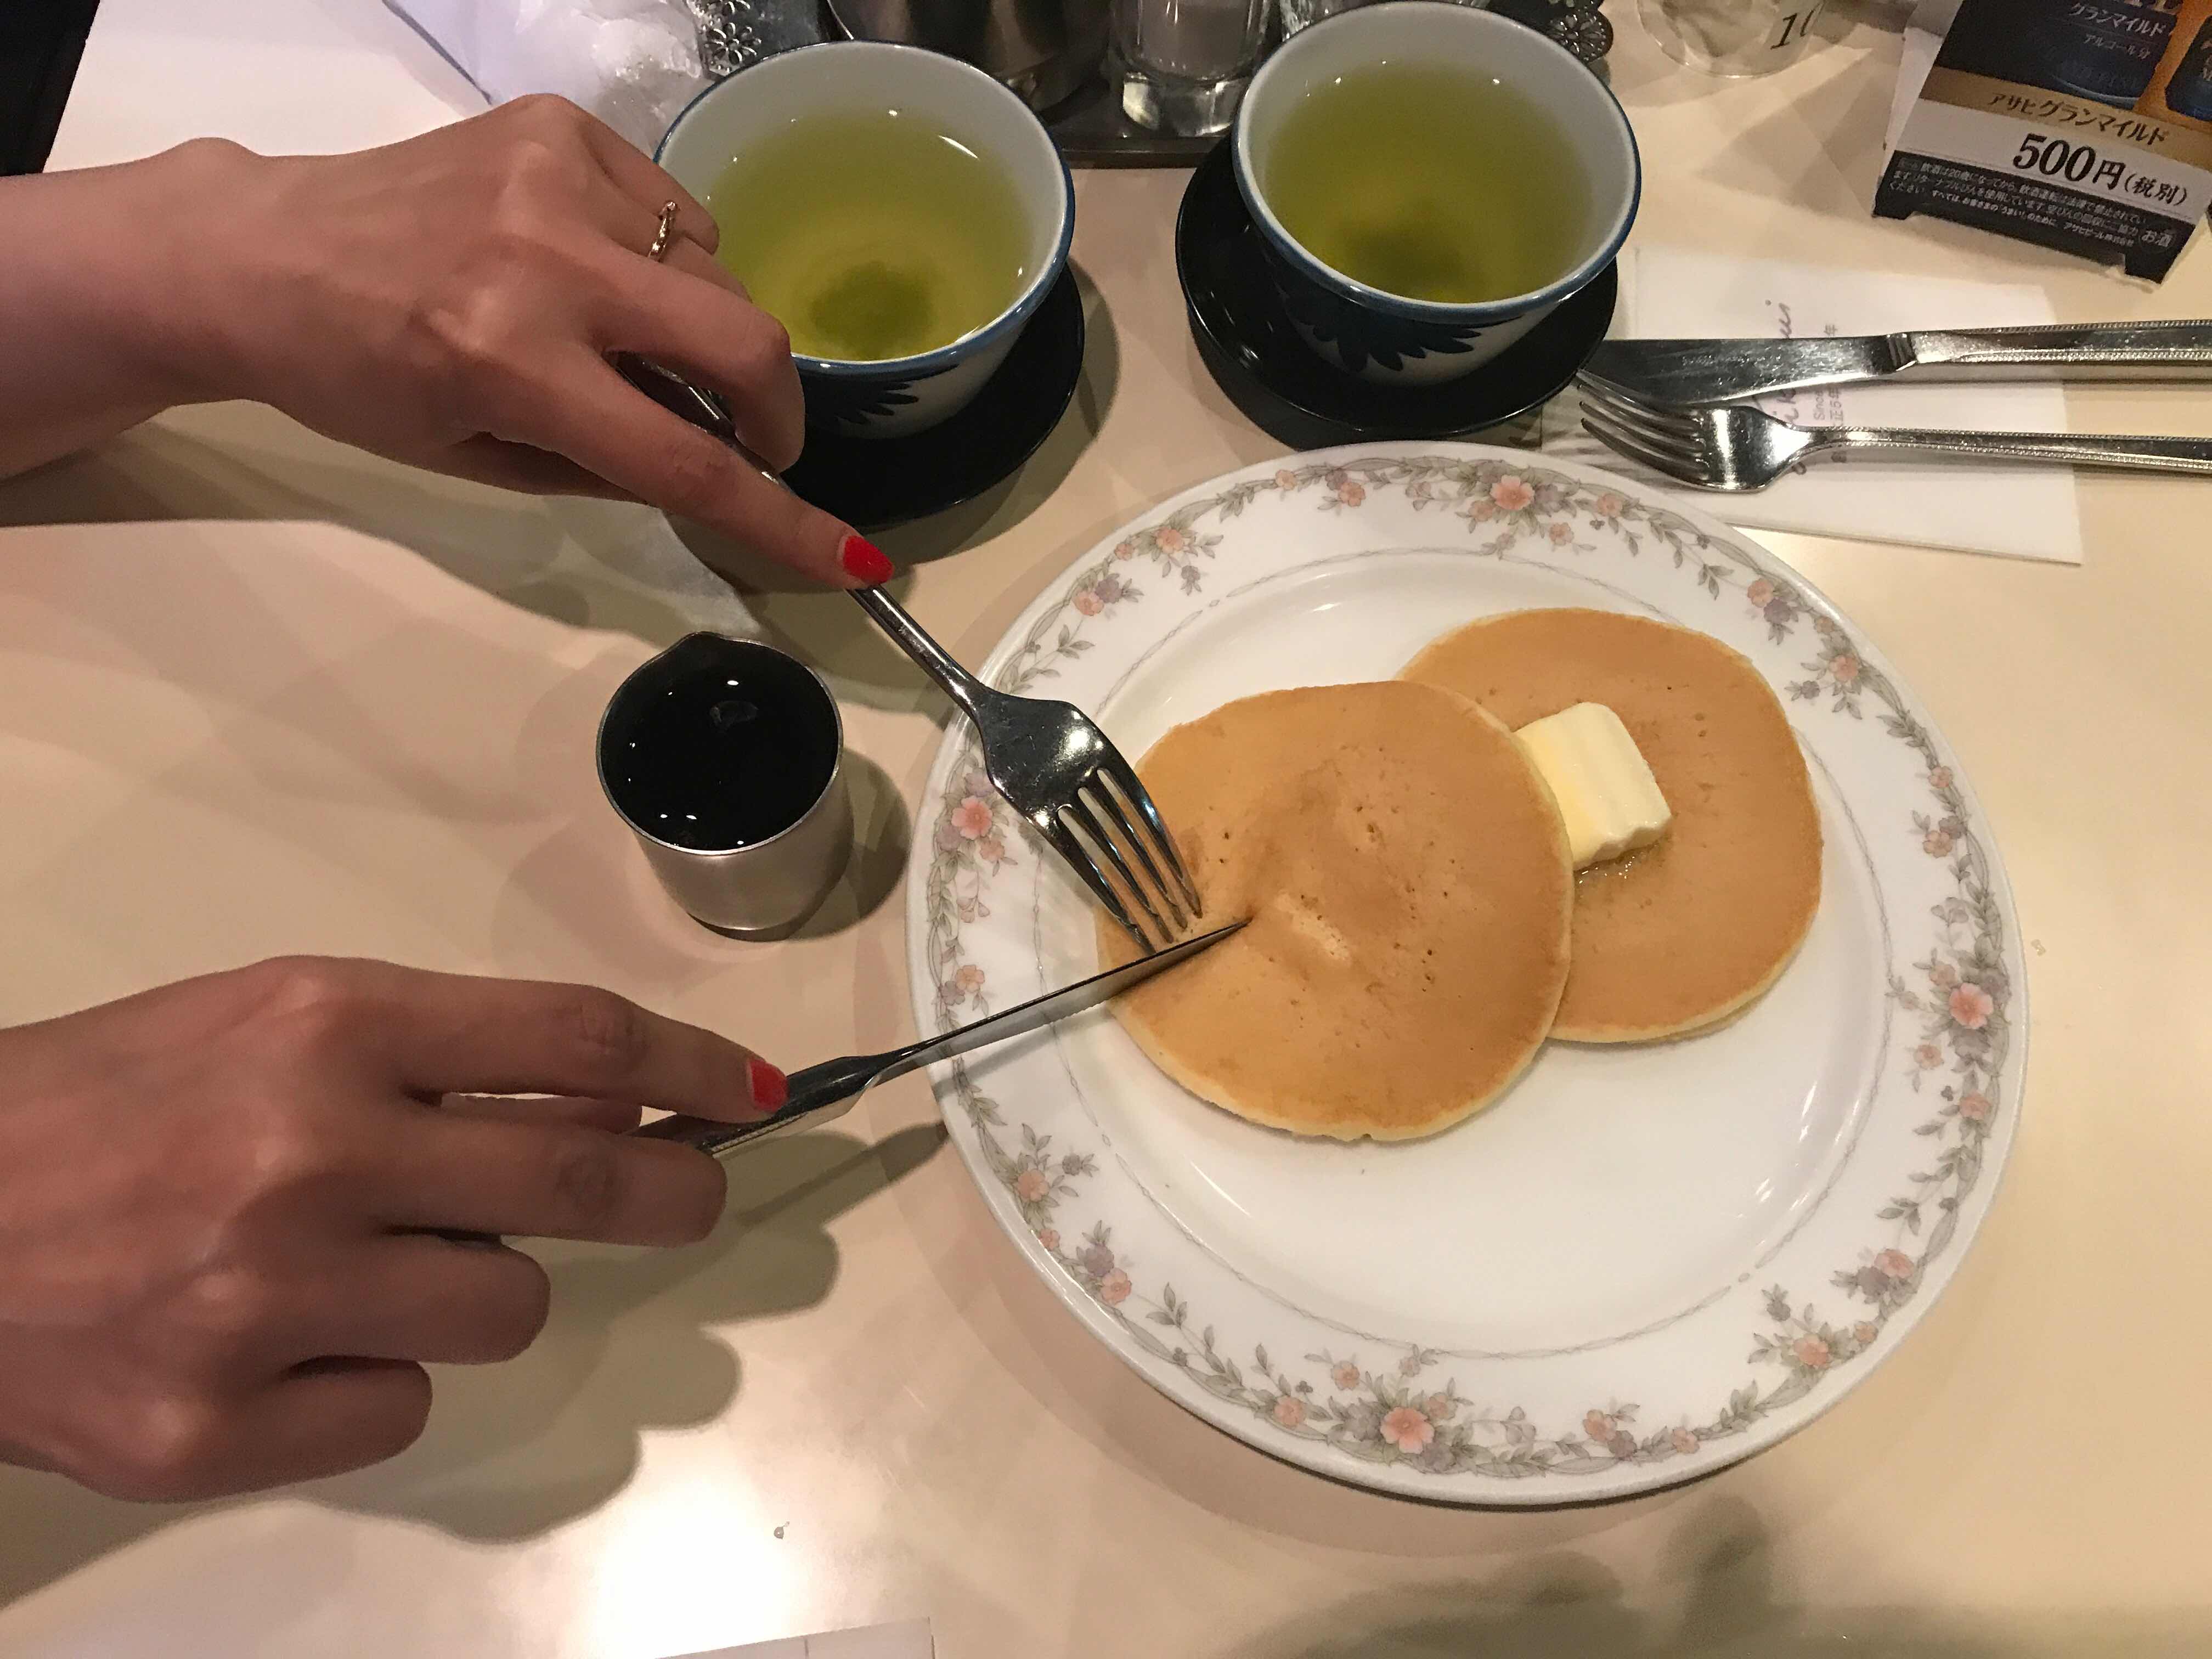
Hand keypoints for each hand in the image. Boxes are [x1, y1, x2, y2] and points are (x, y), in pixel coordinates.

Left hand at [0, 96, 888, 586]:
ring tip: (633, 339)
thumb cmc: (359, 379)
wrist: (260, 255)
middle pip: (743, 339)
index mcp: (510, 363)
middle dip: (773, 408)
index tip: (853, 558)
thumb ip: (609, 468)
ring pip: (717, 269)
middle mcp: (544, 261)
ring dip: (704, 326)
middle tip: (752, 438)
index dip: (781, 520)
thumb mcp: (478, 458)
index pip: (686, 459)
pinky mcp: (561, 127)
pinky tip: (601, 268)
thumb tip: (723, 472)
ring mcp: (556, 178)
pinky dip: (665, 256)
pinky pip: (676, 208)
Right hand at [0, 956, 786, 1500]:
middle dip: (674, 1190)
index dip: (689, 1062)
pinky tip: (283, 1344)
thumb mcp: (264, 1026)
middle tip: (691, 1194)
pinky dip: (373, 1378)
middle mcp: (312, 1156)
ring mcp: (267, 1303)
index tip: (747, 1091)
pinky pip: (399, 1409)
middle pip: (583, 1178)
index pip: (575, 1039)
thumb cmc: (101, 1104)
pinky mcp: (215, 1429)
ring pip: (505, 1313)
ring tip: (377, 1265)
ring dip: (481, 1289)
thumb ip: (432, 1056)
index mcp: (326, 1028)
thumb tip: (604, 1097)